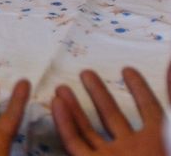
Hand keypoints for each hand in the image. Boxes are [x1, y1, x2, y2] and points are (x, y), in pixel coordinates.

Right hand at [52, 66, 166, 155]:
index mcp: (158, 141)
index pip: (149, 110)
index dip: (139, 89)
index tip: (127, 69)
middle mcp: (133, 149)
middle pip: (112, 117)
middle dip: (98, 94)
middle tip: (85, 72)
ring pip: (89, 130)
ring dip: (74, 107)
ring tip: (61, 87)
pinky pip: (75, 144)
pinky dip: (64, 124)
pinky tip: (57, 103)